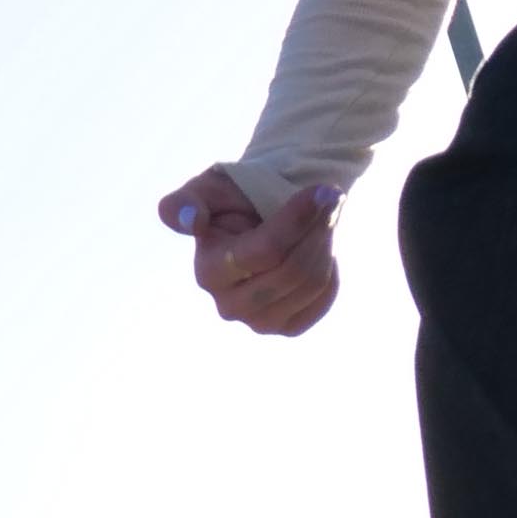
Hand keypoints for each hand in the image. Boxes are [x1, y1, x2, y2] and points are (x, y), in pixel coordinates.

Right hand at [159, 166, 341, 338]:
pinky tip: (317, 248)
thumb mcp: (207, 190)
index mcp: (208, 272)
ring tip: (324, 216)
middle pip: (293, 270)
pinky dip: (330, 267)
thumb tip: (190, 220)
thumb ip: (186, 202)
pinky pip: (325, 297)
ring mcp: (258, 322)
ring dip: (326, 242)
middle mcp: (228, 306)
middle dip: (317, 229)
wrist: (256, 220)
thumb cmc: (230, 201)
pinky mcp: (286, 327)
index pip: (266, 251)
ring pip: (312, 282)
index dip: (298, 220)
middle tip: (330, 198)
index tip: (321, 191)